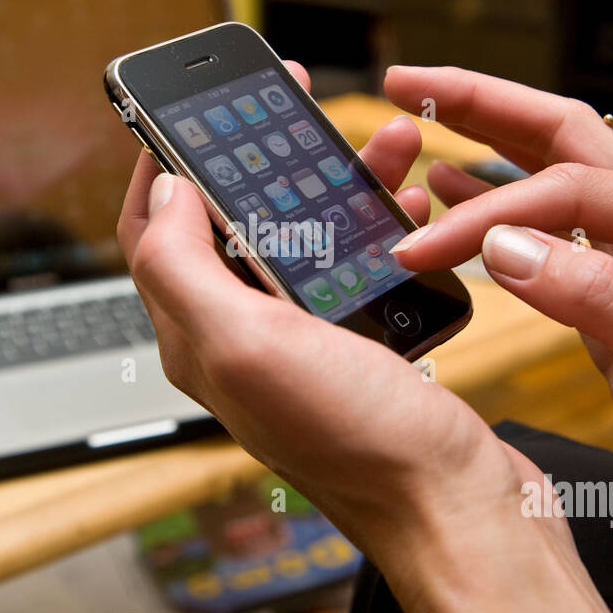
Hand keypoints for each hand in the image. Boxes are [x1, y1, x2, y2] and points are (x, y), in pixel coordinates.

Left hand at [116, 61, 612, 612]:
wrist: (458, 506)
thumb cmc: (361, 442)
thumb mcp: (250, 343)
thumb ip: (187, 266)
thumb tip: (162, 191)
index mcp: (200, 337)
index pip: (154, 234)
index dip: (162, 163)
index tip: (191, 109)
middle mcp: (244, 340)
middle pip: (232, 224)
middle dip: (263, 157)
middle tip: (293, 106)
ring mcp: (302, 345)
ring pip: (302, 237)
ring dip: (334, 182)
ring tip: (385, 143)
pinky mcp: (357, 350)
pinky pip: (354, 266)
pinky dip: (377, 225)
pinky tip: (409, 207)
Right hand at [385, 65, 612, 612]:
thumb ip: (598, 300)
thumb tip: (502, 248)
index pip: (570, 190)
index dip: (488, 211)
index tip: (420, 245)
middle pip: (562, 138)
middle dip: (481, 105)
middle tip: (405, 82)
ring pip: (551, 177)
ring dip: (483, 143)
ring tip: (415, 122)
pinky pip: (548, 235)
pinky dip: (495, 211)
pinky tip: (453, 195)